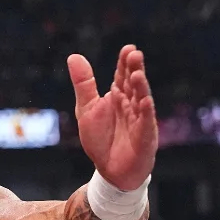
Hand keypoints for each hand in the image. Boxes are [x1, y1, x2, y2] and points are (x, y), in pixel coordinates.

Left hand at [68, 45, 157, 190]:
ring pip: (142, 100)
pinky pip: (146, 123)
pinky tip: (146, 101)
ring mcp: (140, 121)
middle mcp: (131, 105)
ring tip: (137, 74)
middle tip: (134, 54)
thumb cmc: (101, 139)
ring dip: (141, 88)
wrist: (109, 171)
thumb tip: (74, 56)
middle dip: (135, 69)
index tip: (128, 49)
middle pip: (134, 84)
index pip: (123, 75)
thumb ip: (84, 84)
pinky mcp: (144, 138)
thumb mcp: (86, 109)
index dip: (125, 62)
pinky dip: (146, 112)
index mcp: (118, 97)